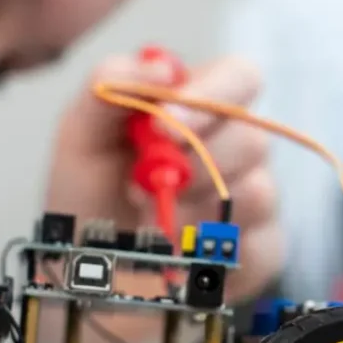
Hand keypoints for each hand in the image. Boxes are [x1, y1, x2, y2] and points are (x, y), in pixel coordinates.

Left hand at [45, 52, 282, 302]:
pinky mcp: (262, 250)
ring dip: (193, 212)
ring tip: (149, 224)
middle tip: (140, 187)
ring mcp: (255, 199)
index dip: (213, 96)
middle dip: (193, 165)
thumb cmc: (88, 199)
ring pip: (257, 193)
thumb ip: (109, 87)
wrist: (84, 275)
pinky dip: (211, 251)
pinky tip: (177, 255)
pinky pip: (261, 245)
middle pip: (252, 139)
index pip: (240, 78)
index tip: (165, 125)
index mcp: (200, 107)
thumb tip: (158, 67)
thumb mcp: (81, 136)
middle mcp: (236, 148)